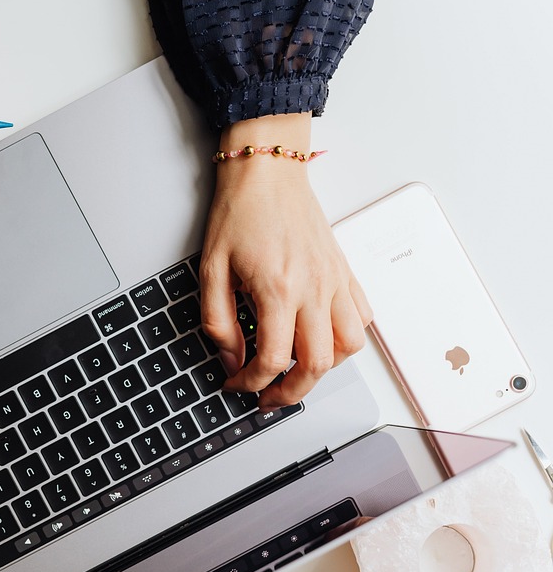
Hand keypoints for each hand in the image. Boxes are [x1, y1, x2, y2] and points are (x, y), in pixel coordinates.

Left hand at [199, 113, 372, 408]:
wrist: (268, 173)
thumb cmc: (240, 213)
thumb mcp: (211, 269)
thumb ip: (218, 320)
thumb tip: (230, 358)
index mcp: (278, 289)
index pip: (273, 360)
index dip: (251, 383)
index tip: (236, 383)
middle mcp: (314, 289)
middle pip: (317, 364)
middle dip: (290, 392)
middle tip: (267, 397)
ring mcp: (335, 281)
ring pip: (348, 347)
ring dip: (323, 369)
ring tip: (295, 372)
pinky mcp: (345, 273)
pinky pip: (361, 319)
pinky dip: (345, 341)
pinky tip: (320, 340)